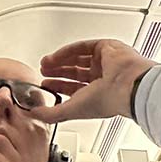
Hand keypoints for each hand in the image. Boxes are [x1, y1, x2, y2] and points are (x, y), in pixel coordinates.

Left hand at [32, 39, 156, 123]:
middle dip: (57, 71)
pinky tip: (54, 57)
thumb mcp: (72, 111)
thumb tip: (34, 115)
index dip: (58, 86)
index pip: (74, 89)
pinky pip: (82, 47)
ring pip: (77, 58)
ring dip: (59, 60)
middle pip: (75, 72)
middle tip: (43, 71)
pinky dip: (66, 51)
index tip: (45, 84)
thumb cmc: (107, 100)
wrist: (126, 85)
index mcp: (97, 95)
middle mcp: (102, 79)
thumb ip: (51, 115)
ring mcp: (104, 62)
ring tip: (45, 63)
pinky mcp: (105, 47)